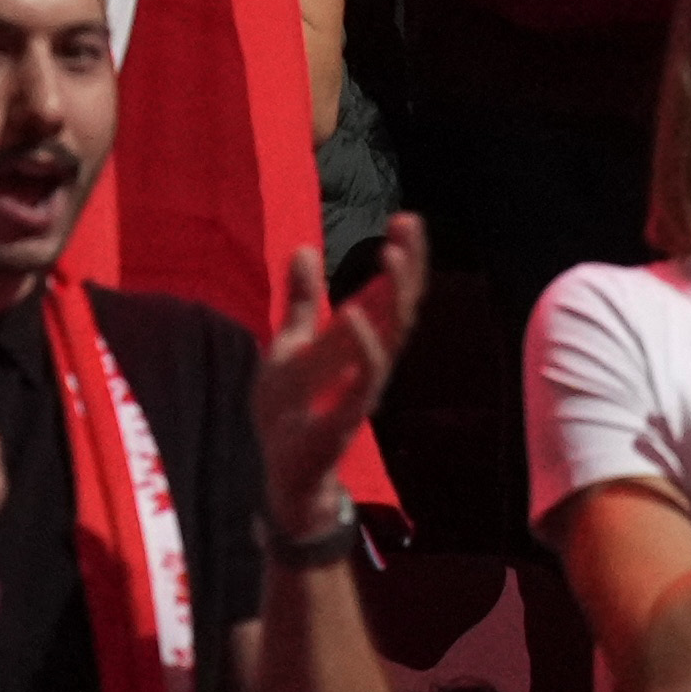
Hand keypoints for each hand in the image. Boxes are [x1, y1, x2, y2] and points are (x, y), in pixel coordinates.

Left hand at [257, 214, 425, 531]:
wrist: (279, 473)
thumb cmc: (289, 410)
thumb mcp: (288, 344)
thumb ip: (301, 301)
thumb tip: (305, 247)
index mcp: (358, 343)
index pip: (390, 294)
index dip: (403, 258)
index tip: (407, 218)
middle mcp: (369, 363)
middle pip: (402, 308)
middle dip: (410, 267)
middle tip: (411, 225)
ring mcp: (361, 390)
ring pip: (391, 338)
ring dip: (395, 296)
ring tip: (392, 255)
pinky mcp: (343, 418)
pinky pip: (362, 380)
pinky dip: (364, 346)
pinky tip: (356, 313)